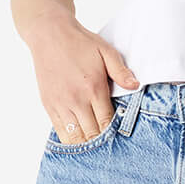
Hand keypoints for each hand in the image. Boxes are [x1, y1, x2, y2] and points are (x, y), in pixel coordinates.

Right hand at [30, 16, 139, 143]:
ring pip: (74, 137)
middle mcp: (76, 100)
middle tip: (111, 148)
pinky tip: (80, 140)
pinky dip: (70, 139)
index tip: (121, 138)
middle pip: (91, 134)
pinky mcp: (49, 105)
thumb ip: (121, 71)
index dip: (114, 134)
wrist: (49, 35)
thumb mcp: (106, 51)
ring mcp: (60, 104)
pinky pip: (60, 131)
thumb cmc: (79, 43)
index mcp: (93, 88)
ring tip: (96, 147)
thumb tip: (135, 86)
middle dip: (102, 143)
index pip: (106, 123)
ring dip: (86, 144)